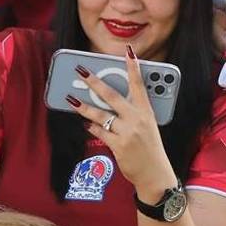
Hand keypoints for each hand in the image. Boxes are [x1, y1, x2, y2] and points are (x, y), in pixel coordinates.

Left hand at [65, 45, 177, 199]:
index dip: (133, 67)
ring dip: (84, 106)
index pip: (139, 84)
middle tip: (81, 70)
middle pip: (112, 95)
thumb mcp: (148, 125)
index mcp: (147, 111)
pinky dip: (92, 127)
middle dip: (94, 82)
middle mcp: (137, 119)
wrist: (155, 173)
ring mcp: (127, 132)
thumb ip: (135, 111)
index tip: (128, 52)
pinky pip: (99, 132)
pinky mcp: (118, 145)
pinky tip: (86, 124)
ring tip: (71, 99)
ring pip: (100, 114)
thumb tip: (113, 99)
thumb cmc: (150, 147)